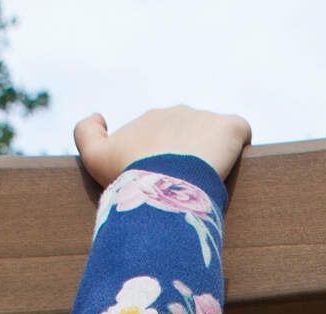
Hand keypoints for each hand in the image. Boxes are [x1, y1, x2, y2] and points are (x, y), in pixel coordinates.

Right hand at [73, 107, 250, 186]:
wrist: (162, 182)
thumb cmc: (129, 175)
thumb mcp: (95, 158)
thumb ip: (86, 134)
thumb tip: (98, 117)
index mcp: (152, 120)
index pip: (163, 138)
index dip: (167, 161)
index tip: (169, 182)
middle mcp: (178, 112)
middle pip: (191, 138)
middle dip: (191, 159)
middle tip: (192, 190)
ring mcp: (205, 119)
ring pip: (214, 137)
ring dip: (215, 157)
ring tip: (213, 186)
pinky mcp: (230, 128)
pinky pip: (240, 131)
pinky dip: (239, 146)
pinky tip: (236, 169)